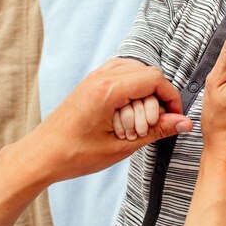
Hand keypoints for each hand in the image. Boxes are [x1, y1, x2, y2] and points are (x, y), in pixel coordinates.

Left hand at [22, 58, 191, 184]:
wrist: (41, 155)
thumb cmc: (74, 154)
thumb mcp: (121, 146)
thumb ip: (157, 130)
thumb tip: (184, 123)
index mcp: (108, 90)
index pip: (154, 79)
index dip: (171, 97)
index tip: (174, 117)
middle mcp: (101, 76)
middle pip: (147, 72)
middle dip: (158, 97)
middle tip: (154, 125)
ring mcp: (94, 77)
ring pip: (136, 70)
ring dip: (145, 93)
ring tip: (140, 121)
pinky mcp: (91, 82)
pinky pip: (121, 74)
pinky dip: (131, 90)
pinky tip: (128, 113)